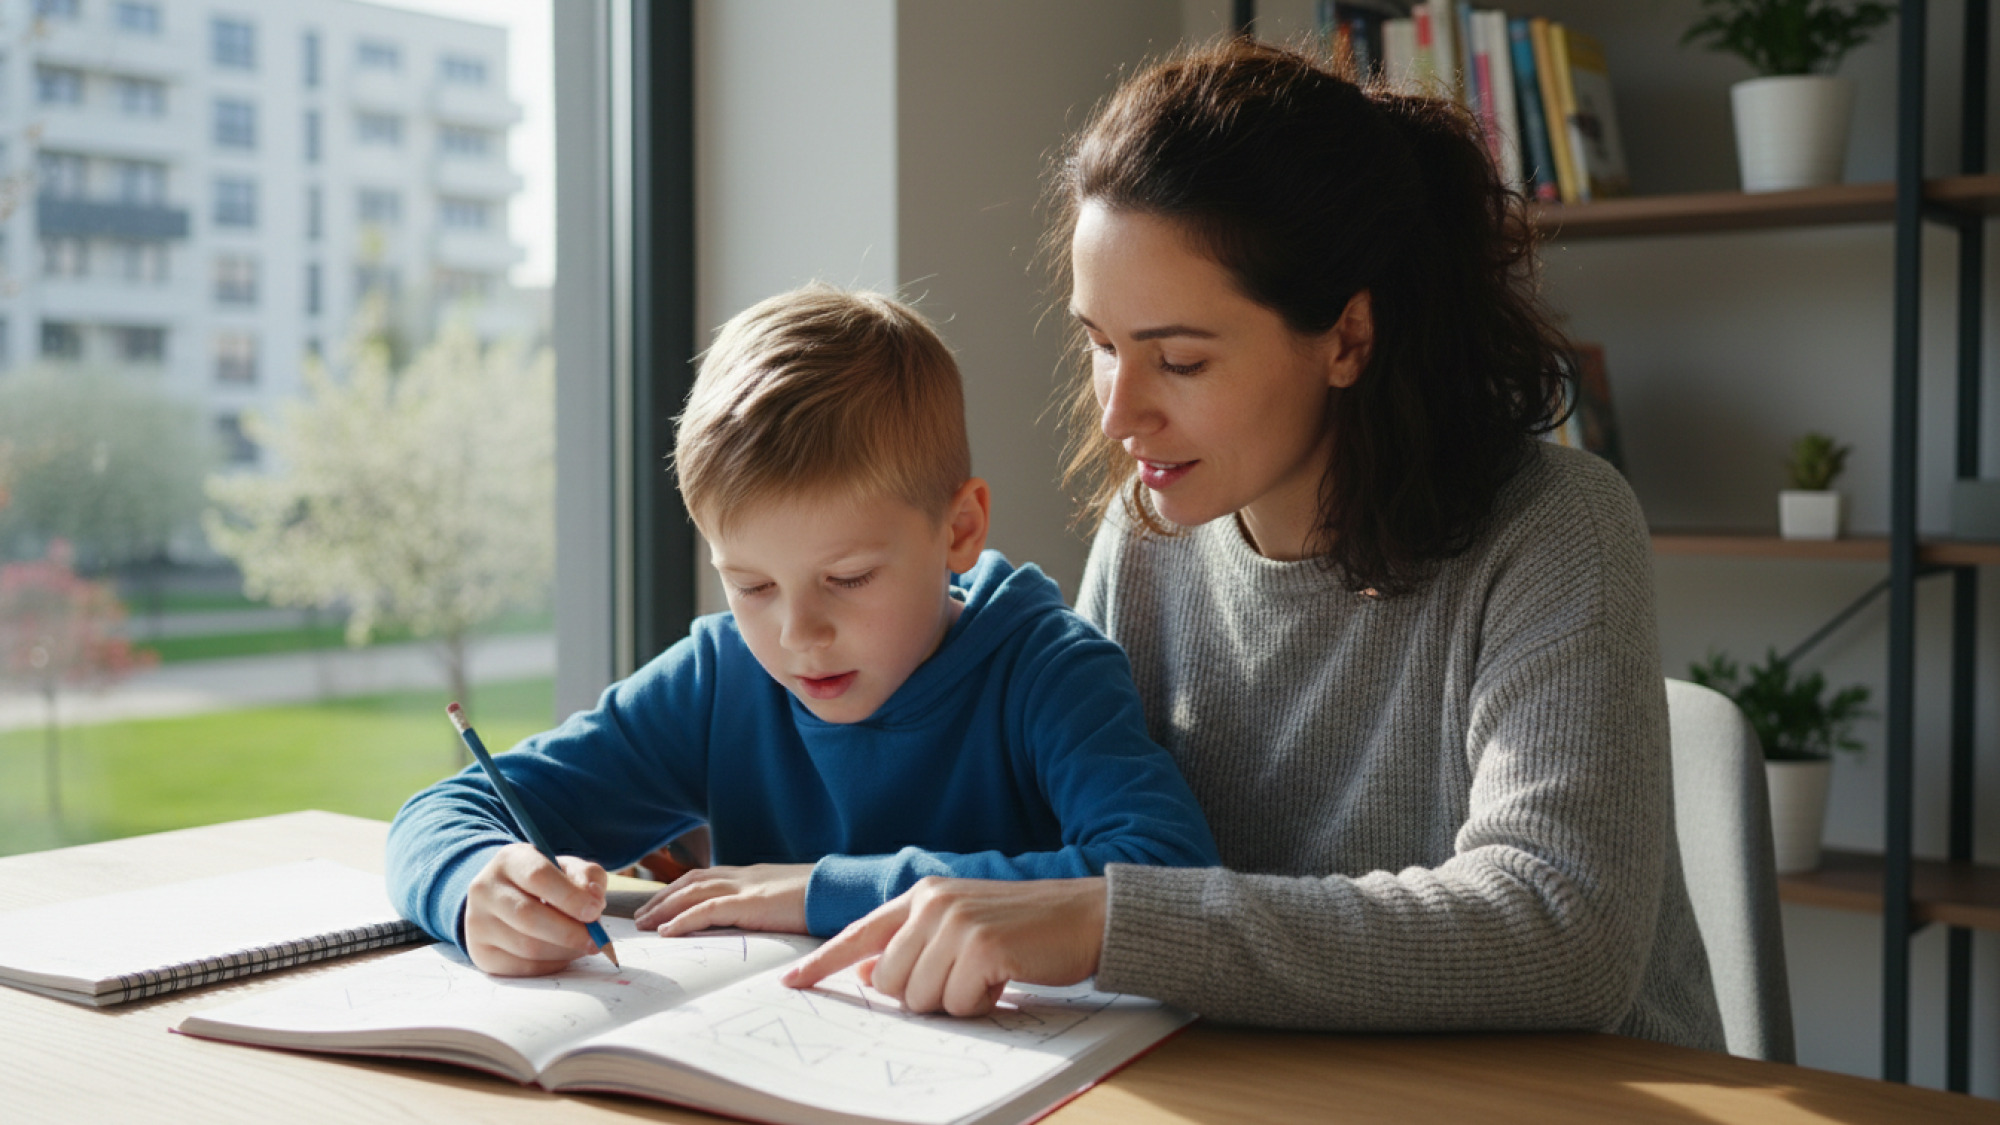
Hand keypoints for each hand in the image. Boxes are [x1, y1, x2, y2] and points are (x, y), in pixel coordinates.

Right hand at [463, 843, 608, 976]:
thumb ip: (587, 878)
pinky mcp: (481, 953)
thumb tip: (594, 900)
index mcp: (509, 860)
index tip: (596, 911)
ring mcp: (477, 923)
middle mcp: (485, 890)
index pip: (538, 876)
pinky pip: (522, 968)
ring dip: (564, 951)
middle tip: (596, 941)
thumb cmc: (544, 882)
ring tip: (583, 945)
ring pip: (527, 947)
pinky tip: (563, 954)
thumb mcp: (566, 868)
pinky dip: (551, 964)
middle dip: (569, 932)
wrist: (503, 898)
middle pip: (529, 917)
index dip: (570, 896)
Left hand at [634, 863, 813, 935]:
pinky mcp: (751, 903)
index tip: (661, 904)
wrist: (846, 890)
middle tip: (641, 917)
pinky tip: (666, 931)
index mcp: (754, 875)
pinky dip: (682, 919)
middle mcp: (745, 876)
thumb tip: (762, 924)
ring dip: (664, 908)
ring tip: (644, 925)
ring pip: (693, 892)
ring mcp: (747, 887)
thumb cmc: (826, 900)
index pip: (707, 877)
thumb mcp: (791, 902)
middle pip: (692, 881)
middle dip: (663, 898)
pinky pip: (707, 910)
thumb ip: (771, 908)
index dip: (680, 889)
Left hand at [780, 877, 1107, 1016]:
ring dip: (957, 1000)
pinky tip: (1006, 977)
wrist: (1087, 915)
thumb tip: (873, 976)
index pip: (859, 934)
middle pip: (891, 984)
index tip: (791, 984)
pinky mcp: (981, 946)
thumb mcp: (962, 926)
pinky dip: (983, 1003)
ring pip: (921, 998)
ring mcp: (956, 922)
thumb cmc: (1026, 928)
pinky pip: (958, 1003)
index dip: (822, 963)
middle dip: (926, 995)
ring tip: (989, 974)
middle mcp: (932, 903)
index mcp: (923, 894)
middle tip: (967, 977)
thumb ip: (914, 945)